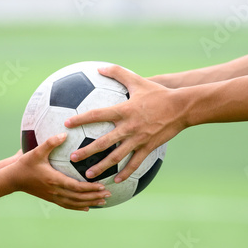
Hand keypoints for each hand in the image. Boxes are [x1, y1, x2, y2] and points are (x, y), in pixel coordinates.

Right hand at [13, 133, 110, 210]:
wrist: (12, 179)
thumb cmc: (25, 164)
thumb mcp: (36, 151)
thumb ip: (50, 142)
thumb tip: (64, 133)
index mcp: (54, 180)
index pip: (76, 186)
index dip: (90, 188)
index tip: (102, 185)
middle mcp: (55, 191)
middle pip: (79, 197)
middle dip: (95, 196)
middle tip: (109, 194)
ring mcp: (53, 196)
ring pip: (75, 203)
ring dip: (90, 203)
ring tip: (103, 202)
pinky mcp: (50, 199)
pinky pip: (67, 205)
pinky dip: (78, 207)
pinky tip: (86, 207)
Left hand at [65, 65, 187, 182]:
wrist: (181, 107)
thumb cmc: (158, 93)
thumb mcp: (137, 81)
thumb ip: (117, 73)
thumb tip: (99, 67)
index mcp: (123, 111)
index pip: (97, 115)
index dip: (81, 119)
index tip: (67, 124)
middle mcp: (128, 127)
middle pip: (103, 142)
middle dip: (86, 151)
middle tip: (72, 158)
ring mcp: (138, 139)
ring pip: (116, 157)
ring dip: (101, 167)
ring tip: (88, 175)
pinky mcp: (148, 147)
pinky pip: (134, 163)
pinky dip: (125, 173)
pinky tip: (116, 180)